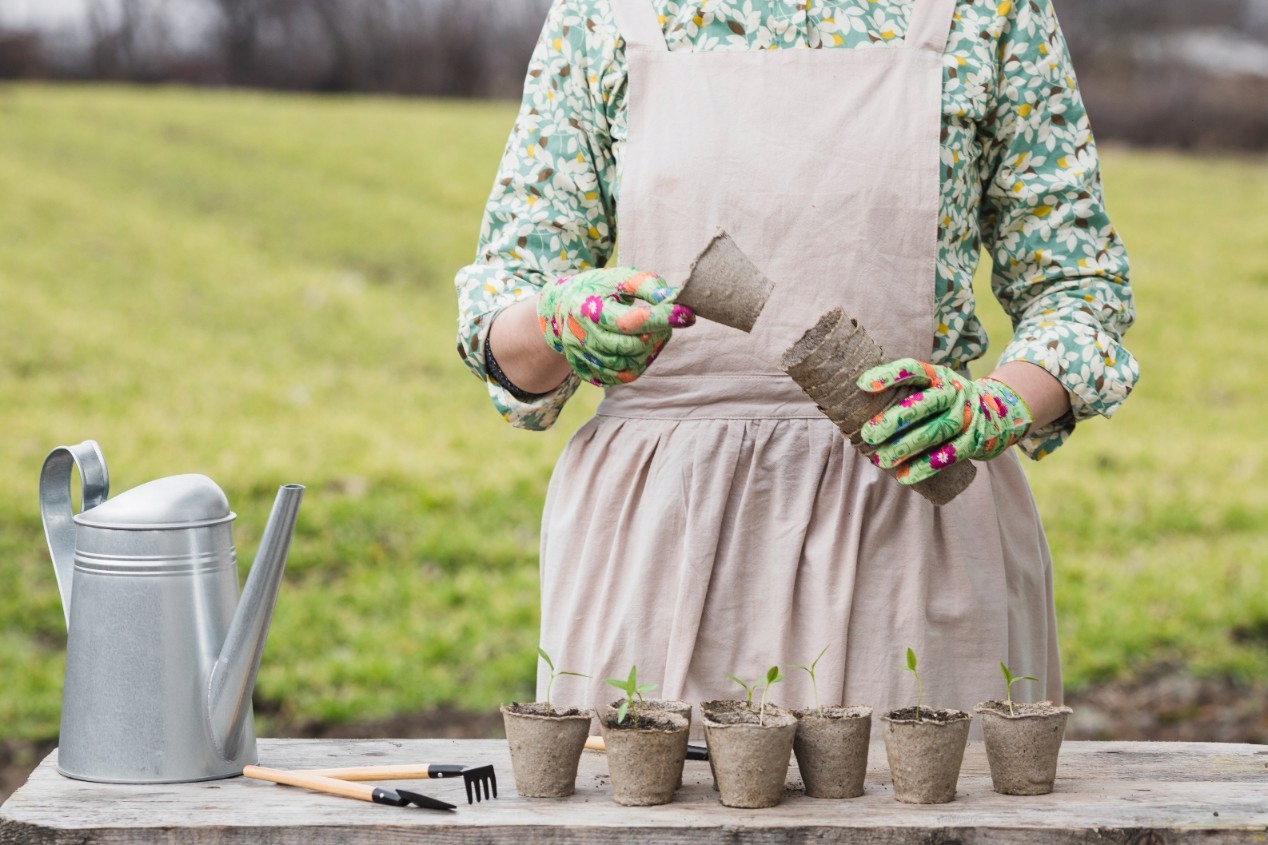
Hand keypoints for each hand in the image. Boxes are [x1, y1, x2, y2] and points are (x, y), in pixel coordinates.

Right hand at [537, 267, 694, 385]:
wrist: (560, 308)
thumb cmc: (597, 289)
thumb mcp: (619, 278)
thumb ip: (647, 285)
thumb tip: (674, 297)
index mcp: (590, 309)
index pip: (632, 321)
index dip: (662, 319)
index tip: (687, 315)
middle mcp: (583, 337)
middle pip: (632, 346)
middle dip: (657, 336)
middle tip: (666, 323)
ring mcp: (584, 357)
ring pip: (628, 366)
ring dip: (649, 352)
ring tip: (653, 334)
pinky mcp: (587, 371)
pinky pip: (620, 378)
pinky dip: (637, 366)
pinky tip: (641, 349)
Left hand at [855, 358, 1032, 483]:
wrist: (1001, 412)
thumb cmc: (947, 402)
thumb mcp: (932, 387)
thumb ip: (904, 393)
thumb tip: (853, 407)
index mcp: (937, 375)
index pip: (912, 369)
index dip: (888, 375)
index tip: (861, 385)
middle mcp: (953, 391)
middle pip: (923, 404)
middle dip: (894, 420)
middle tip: (868, 434)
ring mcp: (965, 416)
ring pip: (935, 431)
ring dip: (906, 447)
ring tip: (881, 460)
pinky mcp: (974, 440)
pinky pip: (949, 455)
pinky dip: (926, 466)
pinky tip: (904, 476)